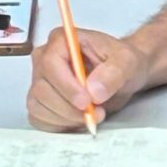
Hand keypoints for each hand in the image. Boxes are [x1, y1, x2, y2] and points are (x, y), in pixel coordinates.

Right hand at [28, 28, 149, 131]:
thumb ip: (113, 73)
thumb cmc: (122, 62)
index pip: (51, 63)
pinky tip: (78, 121)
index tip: (86, 101)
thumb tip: (93, 91)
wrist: (124, 74)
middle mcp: (44, 59)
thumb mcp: (127, 62)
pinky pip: (39, 118)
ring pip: (38, 106)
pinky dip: (58, 125)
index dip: (66, 86)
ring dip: (65, 118)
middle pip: (42, 89)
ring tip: (92, 115)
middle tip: (95, 113)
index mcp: (61, 40)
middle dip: (69, 107)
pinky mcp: (41, 100)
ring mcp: (40, 81)